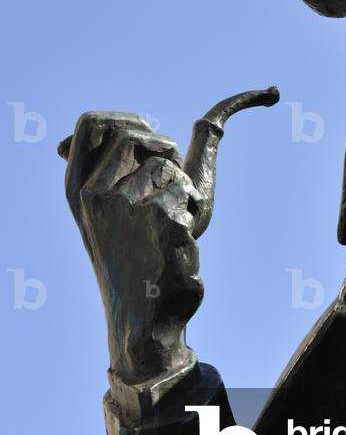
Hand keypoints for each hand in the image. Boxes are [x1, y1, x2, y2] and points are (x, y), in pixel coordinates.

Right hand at [59, 90, 278, 386]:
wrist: (144, 316)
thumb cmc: (130, 260)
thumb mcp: (100, 216)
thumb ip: (91, 176)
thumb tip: (62, 144)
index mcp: (78, 189)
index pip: (92, 123)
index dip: (127, 118)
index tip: (149, 133)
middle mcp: (95, 194)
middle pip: (137, 134)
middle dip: (165, 149)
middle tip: (171, 183)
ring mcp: (126, 206)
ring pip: (169, 165)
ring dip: (182, 189)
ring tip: (170, 224)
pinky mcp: (161, 219)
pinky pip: (188, 191)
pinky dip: (192, 211)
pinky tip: (178, 242)